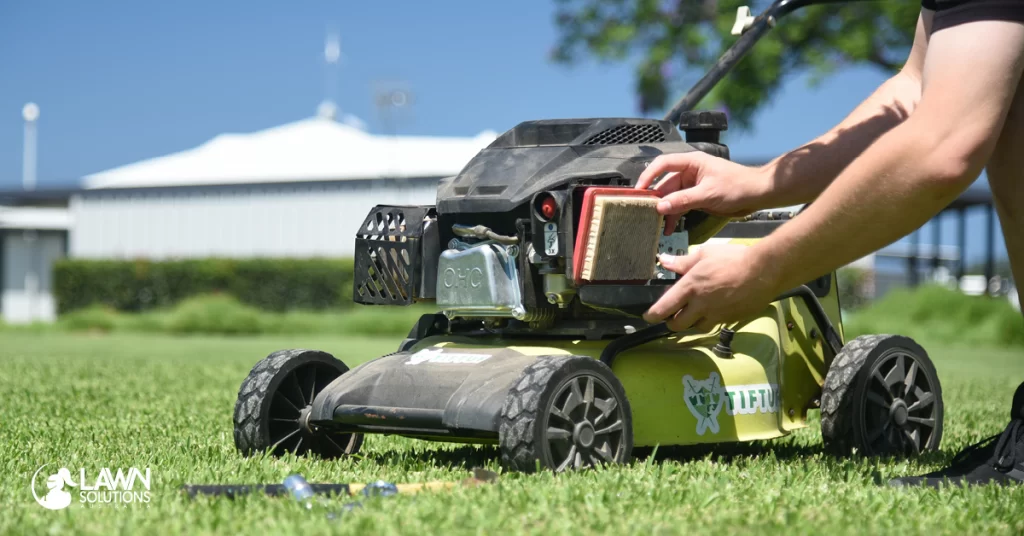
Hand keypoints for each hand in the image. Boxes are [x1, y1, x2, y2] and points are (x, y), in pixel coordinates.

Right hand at [635, 152, 769, 232]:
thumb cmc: (738, 186)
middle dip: (656, 199)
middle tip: (646, 213)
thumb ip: (683, 200)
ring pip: (672, 197)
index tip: (639, 190)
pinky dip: (675, 215)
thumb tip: (661, 206)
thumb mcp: (708, 194)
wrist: (758, 194)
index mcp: (692, 162)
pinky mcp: (697, 197)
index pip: (663, 164)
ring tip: (658, 225)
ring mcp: (693, 185)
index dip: (648, 175)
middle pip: (665, 184)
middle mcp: (690, 172)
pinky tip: (670, 227)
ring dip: (665, 211)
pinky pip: (681, 205)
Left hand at [643, 244, 778, 331]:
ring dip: (690, 324)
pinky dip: (709, 320)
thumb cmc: (733, 259)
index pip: (664, 308)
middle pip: (677, 325)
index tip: (648, 317)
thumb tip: (664, 261)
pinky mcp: (729, 320)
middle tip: (671, 315)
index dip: (653, 315)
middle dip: (671, 323)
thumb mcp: (705, 254)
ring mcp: (716, 315)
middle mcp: (700, 305)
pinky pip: (714, 324)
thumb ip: (682, 262)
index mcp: (690, 287)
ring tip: (692, 314)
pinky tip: (713, 310)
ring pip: (696, 328)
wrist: (764, 271)